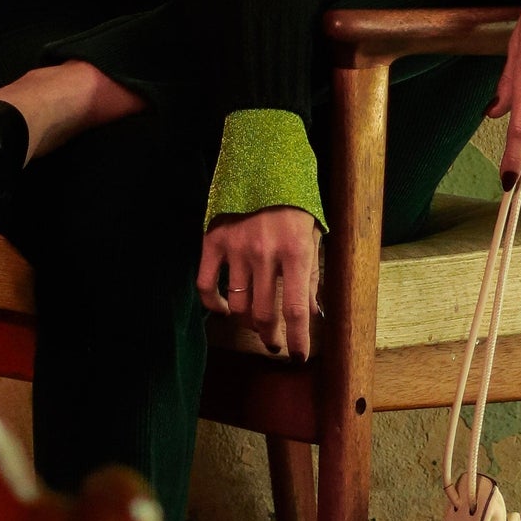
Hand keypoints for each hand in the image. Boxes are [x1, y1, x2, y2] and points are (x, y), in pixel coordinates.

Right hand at [196, 206, 320, 359]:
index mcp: (296, 250)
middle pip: (264, 314)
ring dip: (246, 322)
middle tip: (274, 342)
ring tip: (254, 323)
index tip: (299, 356)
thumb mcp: (313, 235)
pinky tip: (222, 309)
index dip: (298, 339)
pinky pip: (206, 285)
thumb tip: (314, 314)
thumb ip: (312, 276)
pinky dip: (213, 304)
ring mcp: (236, 247)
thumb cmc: (295, 204)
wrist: (264, 165)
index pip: (297, 309)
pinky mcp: (213, 240)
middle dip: (270, 335)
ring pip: (237, 305)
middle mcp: (265, 252)